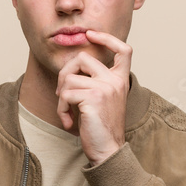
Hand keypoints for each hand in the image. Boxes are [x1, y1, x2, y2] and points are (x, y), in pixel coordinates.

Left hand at [55, 30, 131, 165]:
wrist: (107, 150)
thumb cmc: (101, 127)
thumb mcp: (103, 99)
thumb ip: (95, 82)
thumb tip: (72, 67)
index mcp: (121, 80)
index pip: (123, 50)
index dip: (107, 38)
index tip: (91, 35)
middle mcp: (115, 81)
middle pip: (83, 58)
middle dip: (65, 72)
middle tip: (61, 92)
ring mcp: (104, 88)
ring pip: (69, 78)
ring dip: (61, 97)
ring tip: (67, 112)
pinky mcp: (92, 98)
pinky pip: (65, 94)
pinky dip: (61, 109)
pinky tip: (68, 121)